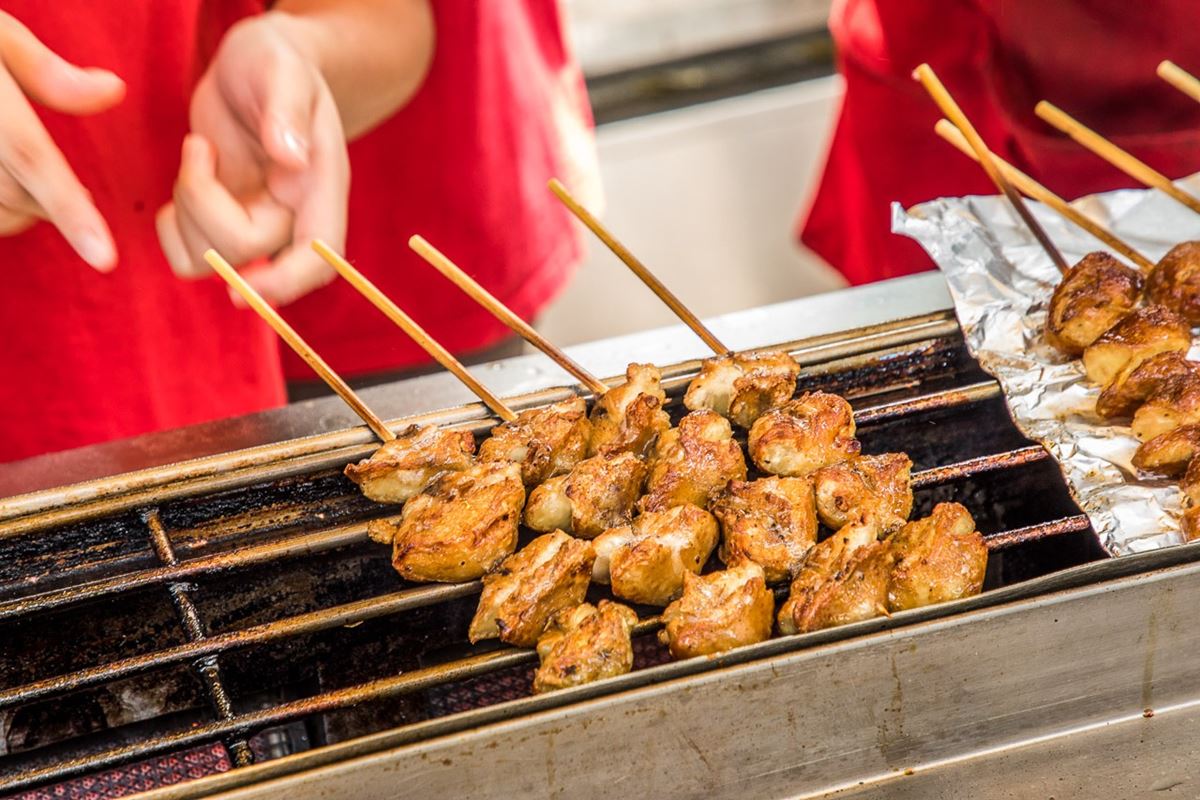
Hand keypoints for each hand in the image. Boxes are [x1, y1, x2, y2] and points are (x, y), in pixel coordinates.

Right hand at [0, 13, 122, 269]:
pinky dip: (1, 215)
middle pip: (12, 193)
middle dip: (55, 204)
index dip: (68, 209)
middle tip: (82, 196)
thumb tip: (114, 90)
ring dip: (22, 213)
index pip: (28, 154)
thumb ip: (45, 71)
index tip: (105, 259)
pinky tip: (7, 192)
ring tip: (33, 188)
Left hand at [156, 13, 348, 305]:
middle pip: (247, 255)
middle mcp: (293, 218)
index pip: (319, 259)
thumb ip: (288, 112)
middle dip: (203, 205)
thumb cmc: (276, 63)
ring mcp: (256, 226)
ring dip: (186, 211)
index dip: (285, 283)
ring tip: (199, 154)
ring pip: (211, 262)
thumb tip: (291, 159)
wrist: (256, 66)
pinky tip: (187, 181)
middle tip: (199, 147)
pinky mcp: (221, 226)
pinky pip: (189, 259)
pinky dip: (172, 228)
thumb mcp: (283, 71)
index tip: (240, 287)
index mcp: (321, 189)